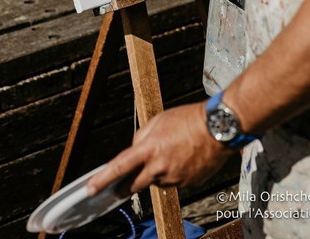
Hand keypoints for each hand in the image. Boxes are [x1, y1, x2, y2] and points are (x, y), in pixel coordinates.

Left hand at [87, 103, 228, 196]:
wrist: (218, 129)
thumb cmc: (190, 119)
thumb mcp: (159, 120)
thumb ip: (142, 136)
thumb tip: (135, 147)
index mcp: (149, 149)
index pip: (120, 167)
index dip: (103, 179)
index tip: (91, 189)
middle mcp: (160, 167)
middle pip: (136, 184)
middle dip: (126, 186)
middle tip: (120, 188)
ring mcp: (175, 178)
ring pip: (158, 181)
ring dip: (157, 172)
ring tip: (172, 152)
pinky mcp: (188, 184)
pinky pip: (175, 182)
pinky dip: (175, 172)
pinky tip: (184, 158)